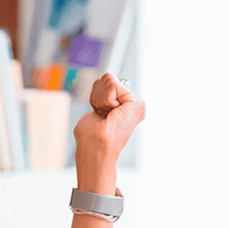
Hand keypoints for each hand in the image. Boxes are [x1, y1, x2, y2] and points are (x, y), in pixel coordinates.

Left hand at [72, 73, 145, 191]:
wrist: (97, 149)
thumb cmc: (91, 138)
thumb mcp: (92, 114)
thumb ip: (99, 101)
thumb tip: (99, 93)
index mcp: (123, 107)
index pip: (103, 83)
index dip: (95, 97)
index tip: (99, 115)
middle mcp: (132, 104)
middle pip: (106, 78)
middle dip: (97, 96)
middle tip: (103, 116)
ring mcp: (136, 103)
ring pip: (109, 79)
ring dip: (100, 99)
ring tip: (106, 117)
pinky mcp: (137, 103)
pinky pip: (112, 84)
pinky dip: (104, 100)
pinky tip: (110, 114)